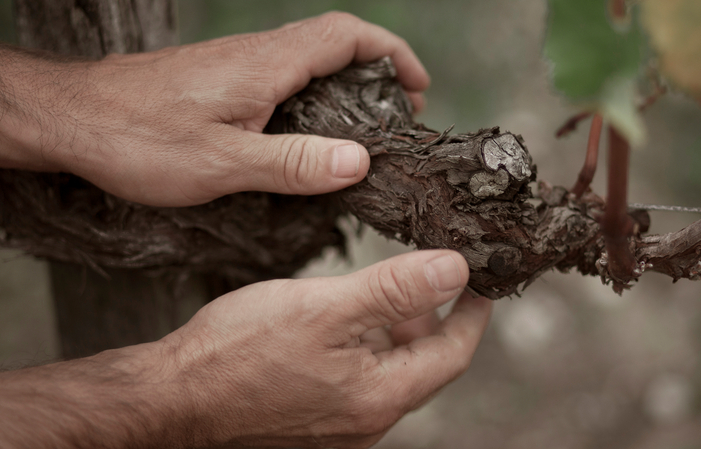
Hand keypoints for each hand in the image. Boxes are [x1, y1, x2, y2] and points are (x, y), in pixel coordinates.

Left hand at [0, 12, 429, 205]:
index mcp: (267, 65)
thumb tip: (359, 162)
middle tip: (398, 114)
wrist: (74, 120)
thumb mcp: (223, 163)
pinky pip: (282, 76)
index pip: (347, 36)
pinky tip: (307, 134)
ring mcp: (237, 66)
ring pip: (308, 59)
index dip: (392, 54)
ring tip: (365, 128)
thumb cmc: (139, 138)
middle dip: (377, 71)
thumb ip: (293, 162)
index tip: (418, 86)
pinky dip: (313, 96)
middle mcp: (256, 56)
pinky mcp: (220, 80)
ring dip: (346, 84)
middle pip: (334, 42)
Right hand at [160, 250, 491, 447]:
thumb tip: (454, 269)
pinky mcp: (313, 420)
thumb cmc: (241, 352)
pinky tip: (344, 322)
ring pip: (388, 371)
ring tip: (388, 293)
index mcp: (379, 397)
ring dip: (397, 332)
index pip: (451, 354)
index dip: (472, 314)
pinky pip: (358, 380)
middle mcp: (365, 421)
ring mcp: (338, 426)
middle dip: (434, 320)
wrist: (174, 396)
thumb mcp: (325, 308)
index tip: (483, 282)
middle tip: (434, 278)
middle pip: (421, 365)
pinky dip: (366, 347)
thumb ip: (394, 290)